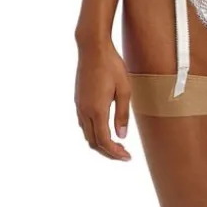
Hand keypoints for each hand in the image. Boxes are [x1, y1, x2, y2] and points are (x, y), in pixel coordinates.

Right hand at [74, 42, 131, 160]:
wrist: (93, 48)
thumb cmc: (112, 66)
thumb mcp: (125, 90)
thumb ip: (122, 115)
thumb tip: (122, 136)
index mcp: (97, 110)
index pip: (104, 141)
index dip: (115, 153)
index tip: (127, 157)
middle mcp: (84, 110)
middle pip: (93, 142)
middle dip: (108, 152)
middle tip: (124, 155)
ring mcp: (79, 105)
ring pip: (87, 134)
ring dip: (100, 143)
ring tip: (117, 145)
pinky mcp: (78, 100)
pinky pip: (84, 124)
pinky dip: (94, 133)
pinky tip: (106, 129)